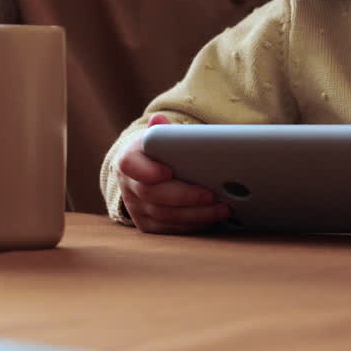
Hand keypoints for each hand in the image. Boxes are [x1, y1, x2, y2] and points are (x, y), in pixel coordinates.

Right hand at [116, 114, 229, 233]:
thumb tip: (159, 121)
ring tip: (222, 209)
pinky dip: (191, 225)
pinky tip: (211, 220)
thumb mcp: (159, 137)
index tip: (168, 172)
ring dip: (195, 214)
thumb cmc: (160, 152)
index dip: (148, 170)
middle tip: (212, 195)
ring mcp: (135, 207)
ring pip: (163, 215)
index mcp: (129, 159)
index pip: (130, 164)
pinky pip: (168, 229)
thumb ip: (162, 131)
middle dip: (185, 196)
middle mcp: (128, 185)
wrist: (145, 170)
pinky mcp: (146, 223)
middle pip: (152, 194)